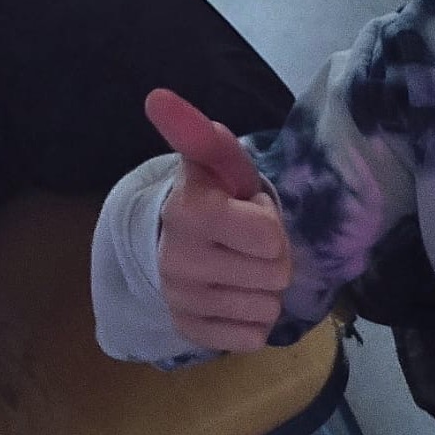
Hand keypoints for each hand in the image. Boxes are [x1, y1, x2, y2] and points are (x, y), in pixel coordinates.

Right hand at [149, 88, 291, 352]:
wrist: (177, 243)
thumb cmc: (216, 199)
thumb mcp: (220, 166)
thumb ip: (203, 136)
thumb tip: (157, 96)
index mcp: (189, 213)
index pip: (270, 237)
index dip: (270, 224)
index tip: (247, 213)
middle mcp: (177, 260)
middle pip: (277, 275)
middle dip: (273, 258)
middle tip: (246, 244)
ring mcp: (180, 301)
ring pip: (268, 309)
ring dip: (265, 290)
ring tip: (240, 268)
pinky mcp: (189, 332)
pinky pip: (252, 338)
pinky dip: (253, 321)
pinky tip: (233, 297)